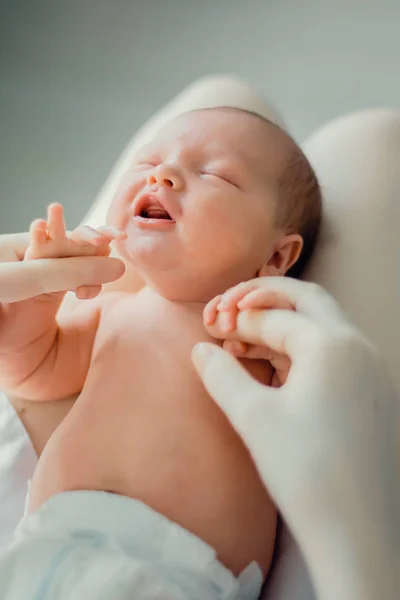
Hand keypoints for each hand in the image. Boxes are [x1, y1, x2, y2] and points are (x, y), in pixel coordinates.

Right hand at [24, 203, 126, 298]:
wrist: (50, 281)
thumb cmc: (75, 278)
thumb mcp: (85, 286)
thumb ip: (92, 288)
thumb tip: (87, 290)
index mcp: (90, 247)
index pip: (103, 235)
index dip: (113, 233)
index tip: (123, 236)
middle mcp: (73, 241)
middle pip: (83, 232)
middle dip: (92, 235)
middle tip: (100, 240)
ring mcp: (54, 243)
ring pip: (56, 228)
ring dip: (57, 218)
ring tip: (56, 207)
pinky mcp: (37, 248)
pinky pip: (37, 238)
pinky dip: (38, 230)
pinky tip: (39, 224)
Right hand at [194, 277, 399, 599]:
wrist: (356, 530)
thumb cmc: (304, 472)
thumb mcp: (252, 417)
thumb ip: (221, 374)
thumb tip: (200, 349)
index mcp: (332, 345)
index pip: (277, 315)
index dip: (238, 318)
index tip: (211, 328)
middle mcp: (360, 347)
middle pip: (308, 300)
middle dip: (266, 298)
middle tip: (231, 308)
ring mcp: (372, 369)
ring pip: (323, 325)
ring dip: (283, 325)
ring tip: (244, 345)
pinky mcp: (373, 391)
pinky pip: (335, 351)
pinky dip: (302, 349)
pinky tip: (275, 369)